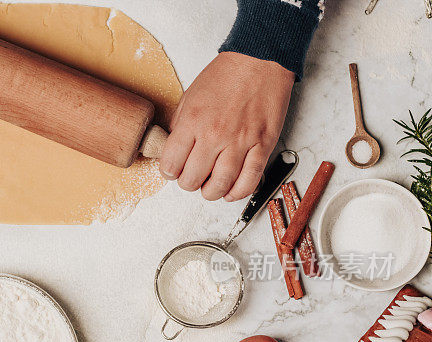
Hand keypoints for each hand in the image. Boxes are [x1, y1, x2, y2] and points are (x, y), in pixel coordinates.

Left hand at [159, 52, 293, 200]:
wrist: (259, 59)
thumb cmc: (225, 75)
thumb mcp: (190, 96)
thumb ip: (180, 125)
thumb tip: (172, 150)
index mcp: (192, 122)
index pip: (170, 164)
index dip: (168, 172)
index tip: (172, 171)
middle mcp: (214, 135)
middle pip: (191, 180)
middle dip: (188, 183)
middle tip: (191, 177)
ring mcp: (240, 142)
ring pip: (219, 186)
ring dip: (210, 192)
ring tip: (209, 188)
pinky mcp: (263, 145)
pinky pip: (249, 181)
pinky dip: (238, 192)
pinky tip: (230, 191)